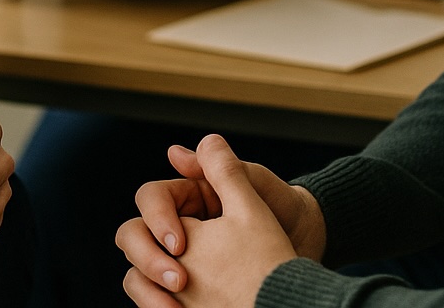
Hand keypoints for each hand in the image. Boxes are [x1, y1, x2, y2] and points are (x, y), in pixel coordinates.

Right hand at [118, 135, 313, 306]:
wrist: (310, 248)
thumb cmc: (285, 210)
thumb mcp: (256, 187)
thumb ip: (221, 168)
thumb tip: (172, 152)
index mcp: (188, 198)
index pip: (151, 199)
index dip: (157, 219)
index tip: (180, 244)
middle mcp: (176, 228)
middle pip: (132, 236)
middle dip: (147, 257)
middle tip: (179, 281)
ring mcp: (176, 262)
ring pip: (137, 273)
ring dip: (148, 290)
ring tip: (176, 307)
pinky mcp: (183, 292)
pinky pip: (155, 299)